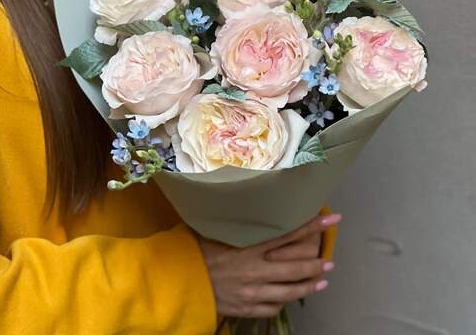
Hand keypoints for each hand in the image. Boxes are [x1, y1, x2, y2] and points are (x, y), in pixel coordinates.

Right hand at [198, 213, 341, 317]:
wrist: (184, 283)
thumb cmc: (200, 252)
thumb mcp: (219, 233)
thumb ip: (240, 226)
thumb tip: (251, 207)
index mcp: (250, 249)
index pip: (288, 235)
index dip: (311, 227)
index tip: (331, 220)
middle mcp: (256, 271)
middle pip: (295, 268)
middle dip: (316, 264)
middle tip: (331, 261)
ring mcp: (253, 293)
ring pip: (289, 291)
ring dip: (308, 286)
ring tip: (322, 281)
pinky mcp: (247, 308)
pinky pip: (273, 308)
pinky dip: (285, 302)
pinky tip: (292, 297)